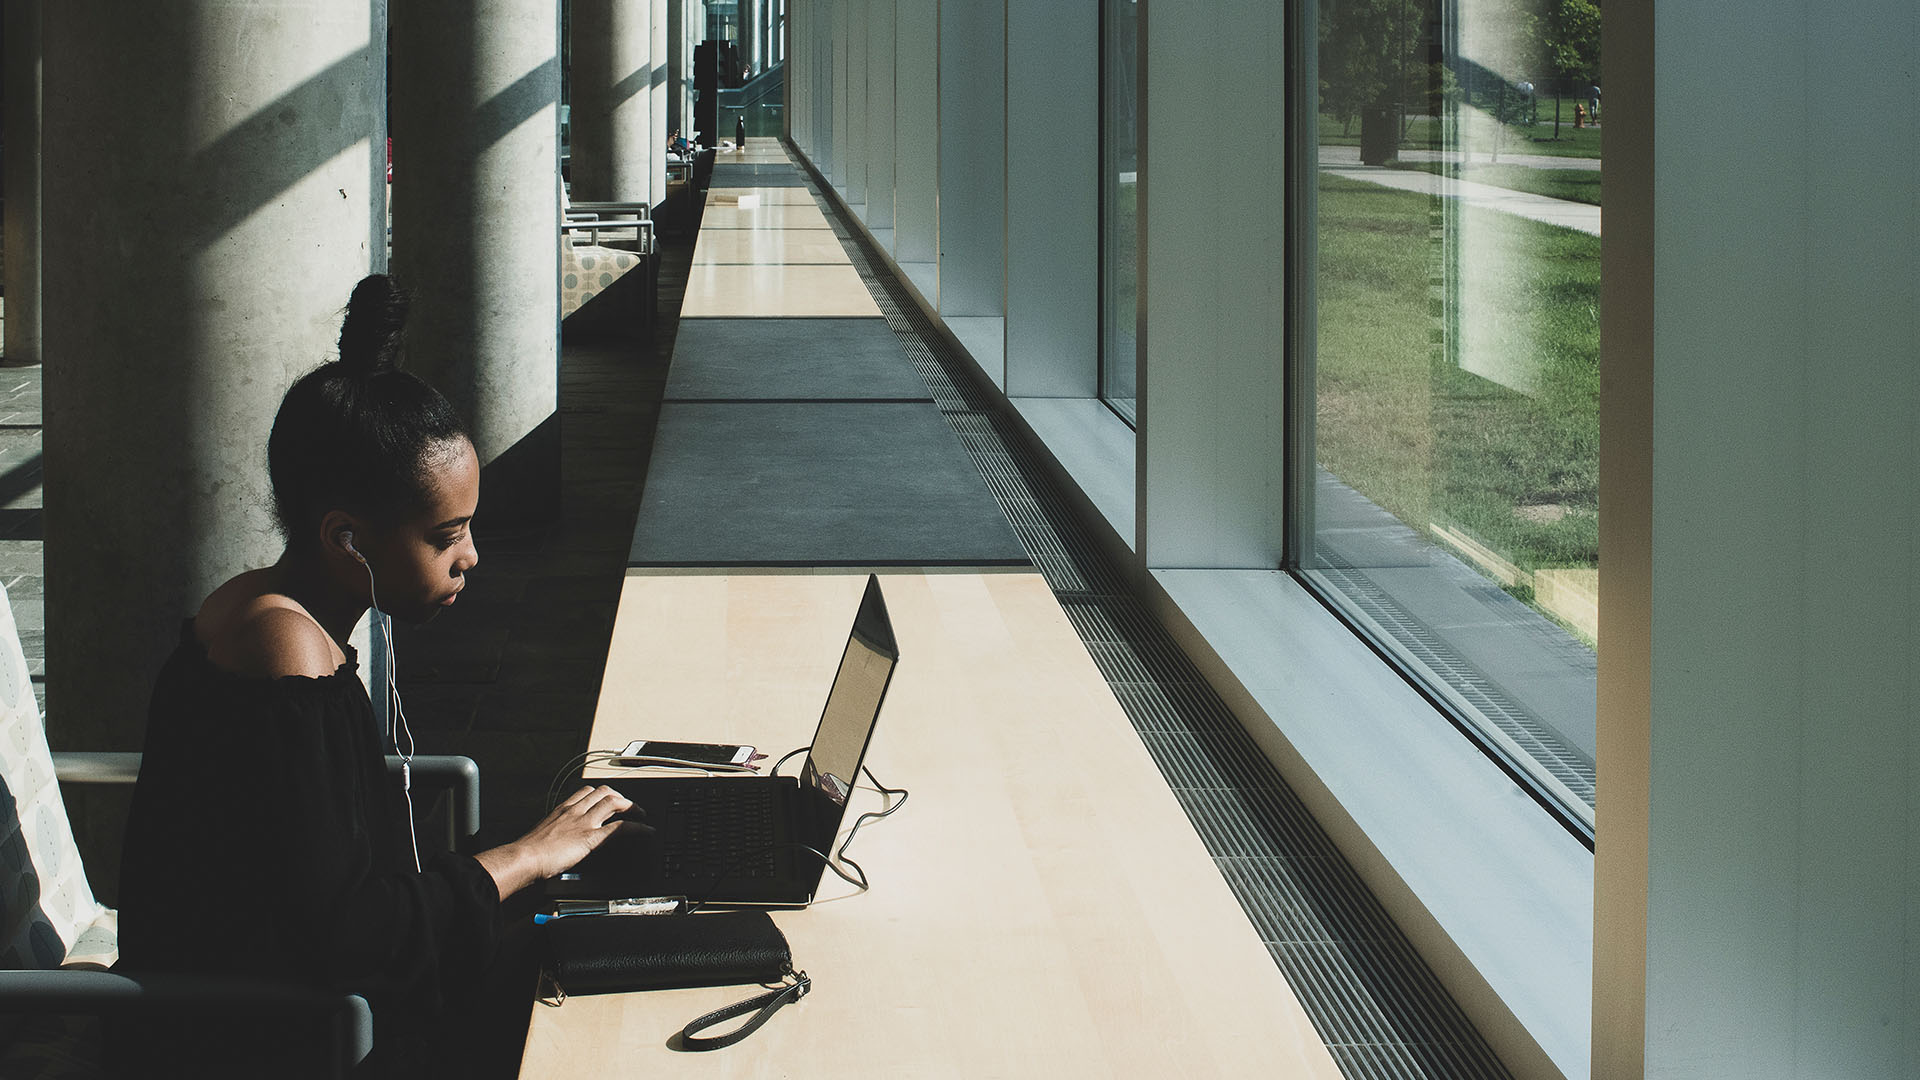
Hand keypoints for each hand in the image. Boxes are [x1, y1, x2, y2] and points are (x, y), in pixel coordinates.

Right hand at [475, 785, 636, 898]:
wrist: (524, 858)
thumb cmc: (527, 851)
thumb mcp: (542, 834)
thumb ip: (554, 831)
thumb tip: (558, 839)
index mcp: (562, 809)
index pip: (587, 791)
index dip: (602, 793)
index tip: (609, 799)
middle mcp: (575, 811)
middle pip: (604, 791)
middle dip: (620, 796)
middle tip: (629, 806)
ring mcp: (584, 822)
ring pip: (614, 802)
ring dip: (632, 806)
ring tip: (641, 814)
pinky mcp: (591, 838)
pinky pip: (621, 827)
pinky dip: (638, 827)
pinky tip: (646, 831)